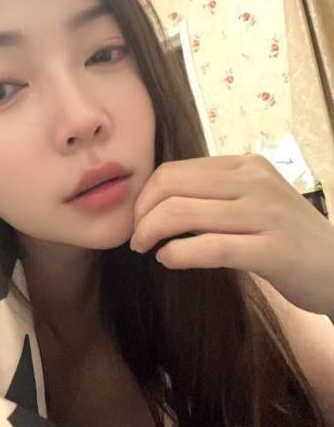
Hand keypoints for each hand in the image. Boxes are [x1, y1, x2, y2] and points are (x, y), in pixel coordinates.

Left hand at [129, 154, 333, 315]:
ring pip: (183, 213)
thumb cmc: (290, 238)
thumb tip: (160, 203)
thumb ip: (217, 196)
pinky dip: (177, 254)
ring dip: (151, 233)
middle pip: (172, 186)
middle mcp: (255, 182)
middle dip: (142, 213)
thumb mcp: (257, 201)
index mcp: (247, 166)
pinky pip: (209, 247)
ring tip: (146, 249)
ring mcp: (265, 214)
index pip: (176, 170)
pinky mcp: (272, 251)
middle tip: (136, 238)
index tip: (139, 218)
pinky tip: (168, 260)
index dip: (146, 195)